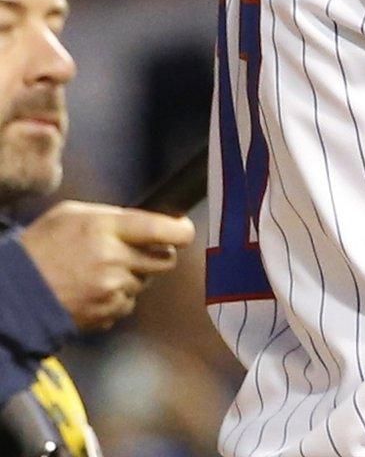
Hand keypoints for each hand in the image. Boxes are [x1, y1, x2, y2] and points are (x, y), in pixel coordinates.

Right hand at [16, 201, 194, 330]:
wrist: (13, 293)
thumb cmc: (41, 246)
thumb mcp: (70, 215)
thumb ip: (113, 216)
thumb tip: (150, 221)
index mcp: (106, 229)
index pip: (165, 230)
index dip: (181, 230)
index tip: (182, 230)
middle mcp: (114, 260)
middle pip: (165, 259)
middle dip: (157, 255)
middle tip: (135, 252)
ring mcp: (111, 290)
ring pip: (146, 282)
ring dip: (132, 277)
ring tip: (99, 272)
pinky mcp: (107, 313)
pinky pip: (128, 304)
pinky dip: (117, 298)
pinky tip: (92, 291)